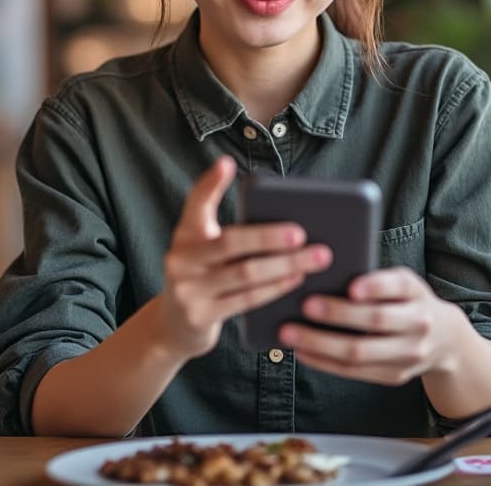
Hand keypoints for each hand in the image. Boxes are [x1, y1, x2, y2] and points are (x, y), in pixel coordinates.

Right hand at [156, 156, 331, 359]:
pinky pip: (246, 299)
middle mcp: (181, 258)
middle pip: (231, 242)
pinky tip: (296, 279)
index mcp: (186, 235)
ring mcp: (188, 289)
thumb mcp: (206, 250)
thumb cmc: (204, 279)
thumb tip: (282, 215)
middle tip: (302, 233)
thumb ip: (232, 234)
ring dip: (285, 264)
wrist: (175, 327)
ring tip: (315, 257)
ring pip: (245, 273)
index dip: (210, 183)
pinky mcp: (200, 315)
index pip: (196, 203)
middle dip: (270, 237)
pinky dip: (275, 288)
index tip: (227, 163)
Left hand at [277, 266, 467, 384]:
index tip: (351, 287)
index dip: (376, 286)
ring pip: (361, 352)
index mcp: (416, 292)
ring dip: (321, 344)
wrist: (446, 339)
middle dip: (338, 314)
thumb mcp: (401, 283)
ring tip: (290, 334)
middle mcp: (418, 324)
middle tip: (305, 306)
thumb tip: (323, 277)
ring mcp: (409, 354)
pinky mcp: (396, 376)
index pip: (399, 287)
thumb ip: (375, 281)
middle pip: (376, 321)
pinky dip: (325, 363)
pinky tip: (303, 352)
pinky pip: (356, 372)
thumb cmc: (407, 301)